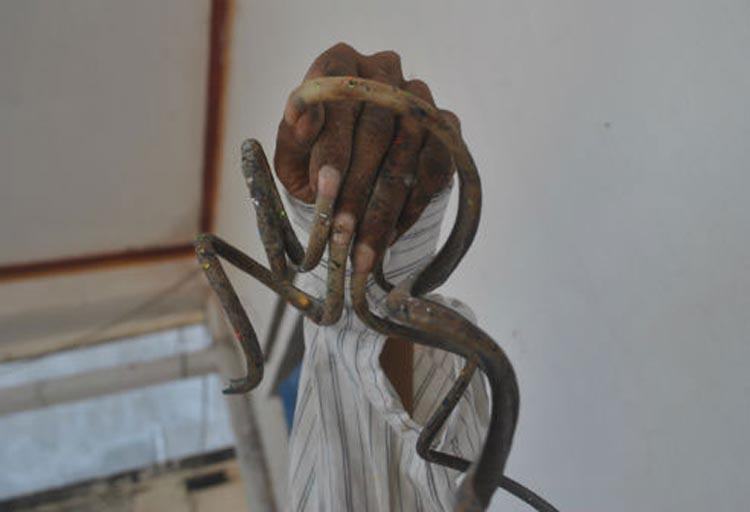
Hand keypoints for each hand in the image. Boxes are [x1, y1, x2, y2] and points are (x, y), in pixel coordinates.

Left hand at [274, 43, 457, 277]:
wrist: (356, 169)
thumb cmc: (314, 158)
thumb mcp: (292, 152)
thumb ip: (293, 137)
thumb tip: (300, 116)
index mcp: (338, 64)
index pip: (339, 102)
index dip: (332, 148)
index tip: (322, 189)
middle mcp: (383, 70)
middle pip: (377, 131)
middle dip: (357, 189)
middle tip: (343, 232)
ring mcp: (419, 97)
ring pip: (407, 154)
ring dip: (385, 208)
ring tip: (365, 249)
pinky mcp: (445, 126)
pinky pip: (434, 167)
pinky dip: (411, 207)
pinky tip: (390, 236)